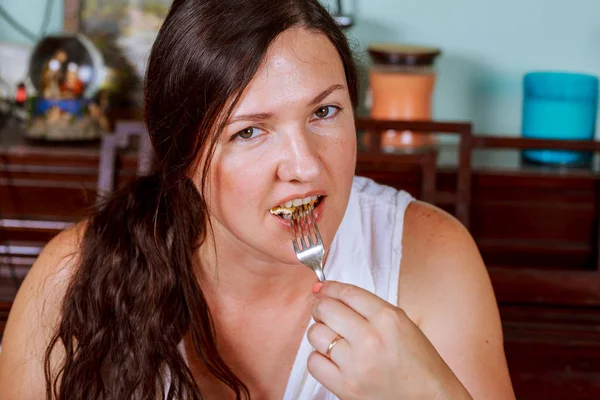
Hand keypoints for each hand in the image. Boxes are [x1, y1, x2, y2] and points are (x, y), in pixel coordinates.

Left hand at [307, 281, 471, 399]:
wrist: (430, 399)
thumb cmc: (417, 361)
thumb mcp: (402, 323)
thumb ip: (368, 307)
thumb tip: (328, 291)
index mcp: (388, 318)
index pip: (347, 293)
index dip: (329, 288)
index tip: (322, 288)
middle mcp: (371, 339)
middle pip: (326, 309)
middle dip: (322, 308)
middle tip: (326, 314)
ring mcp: (356, 364)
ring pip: (315, 334)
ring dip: (320, 333)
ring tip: (333, 339)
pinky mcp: (346, 387)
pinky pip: (313, 362)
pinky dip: (319, 358)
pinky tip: (333, 359)